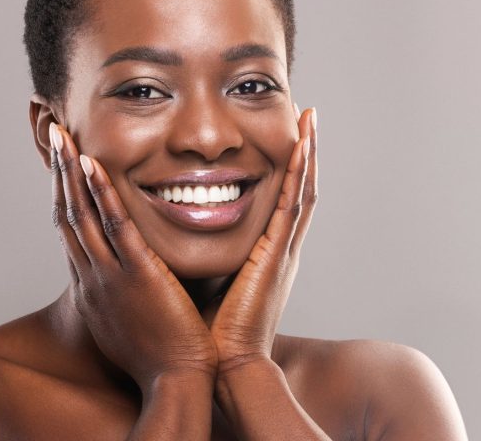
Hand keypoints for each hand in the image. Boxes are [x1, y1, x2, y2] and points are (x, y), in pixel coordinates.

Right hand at [49, 123, 217, 389]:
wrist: (176, 382)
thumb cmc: (162, 355)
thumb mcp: (131, 319)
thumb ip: (126, 290)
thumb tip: (129, 275)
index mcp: (93, 284)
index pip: (71, 229)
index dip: (62, 193)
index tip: (60, 163)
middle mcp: (92, 276)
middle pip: (67, 214)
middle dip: (58, 172)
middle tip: (52, 134)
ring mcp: (110, 274)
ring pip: (81, 215)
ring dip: (70, 172)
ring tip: (62, 136)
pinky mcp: (137, 274)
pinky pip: (115, 226)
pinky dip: (101, 194)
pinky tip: (93, 165)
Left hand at [208, 107, 317, 373]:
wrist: (225, 367)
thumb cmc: (210, 334)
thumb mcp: (207, 284)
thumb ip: (200, 257)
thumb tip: (171, 236)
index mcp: (266, 256)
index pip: (279, 200)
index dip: (286, 168)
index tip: (286, 136)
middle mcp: (281, 248)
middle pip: (298, 187)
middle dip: (304, 150)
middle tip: (306, 113)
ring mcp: (283, 250)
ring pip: (301, 188)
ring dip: (307, 151)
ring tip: (309, 115)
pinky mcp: (277, 255)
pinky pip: (291, 204)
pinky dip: (299, 173)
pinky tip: (300, 144)